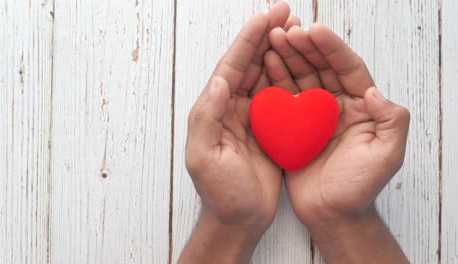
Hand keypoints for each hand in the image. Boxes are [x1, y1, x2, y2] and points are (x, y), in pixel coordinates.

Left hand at [180, 3, 299, 262]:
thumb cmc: (221, 192)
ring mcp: (251, 117)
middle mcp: (231, 108)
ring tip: (296, 28)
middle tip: (285, 10)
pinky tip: (301, 63)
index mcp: (214, 110)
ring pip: (265, 75)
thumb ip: (208, 117)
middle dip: (265, 36)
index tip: (264, 17)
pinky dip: (289, 76)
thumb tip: (219, 79)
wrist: (238, 219)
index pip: (231, 67)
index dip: (247, 41)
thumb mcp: (205, 157)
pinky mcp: (269, 129)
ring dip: (279, 51)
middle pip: (249, 64)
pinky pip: (279, 96)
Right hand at [264, 23, 409, 262]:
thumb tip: (374, 90)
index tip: (314, 30)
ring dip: (287, 57)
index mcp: (360, 107)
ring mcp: (313, 115)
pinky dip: (274, 80)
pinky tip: (264, 65)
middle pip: (321, 67)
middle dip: (304, 47)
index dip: (331, 48)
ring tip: (272, 39)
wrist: (333, 215)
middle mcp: (336, 106)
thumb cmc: (360, 188)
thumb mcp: (386, 155)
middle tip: (286, 30)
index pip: (347, 68)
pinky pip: (284, 98)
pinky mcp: (294, 127)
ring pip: (300, 78)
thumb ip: (391, 121)